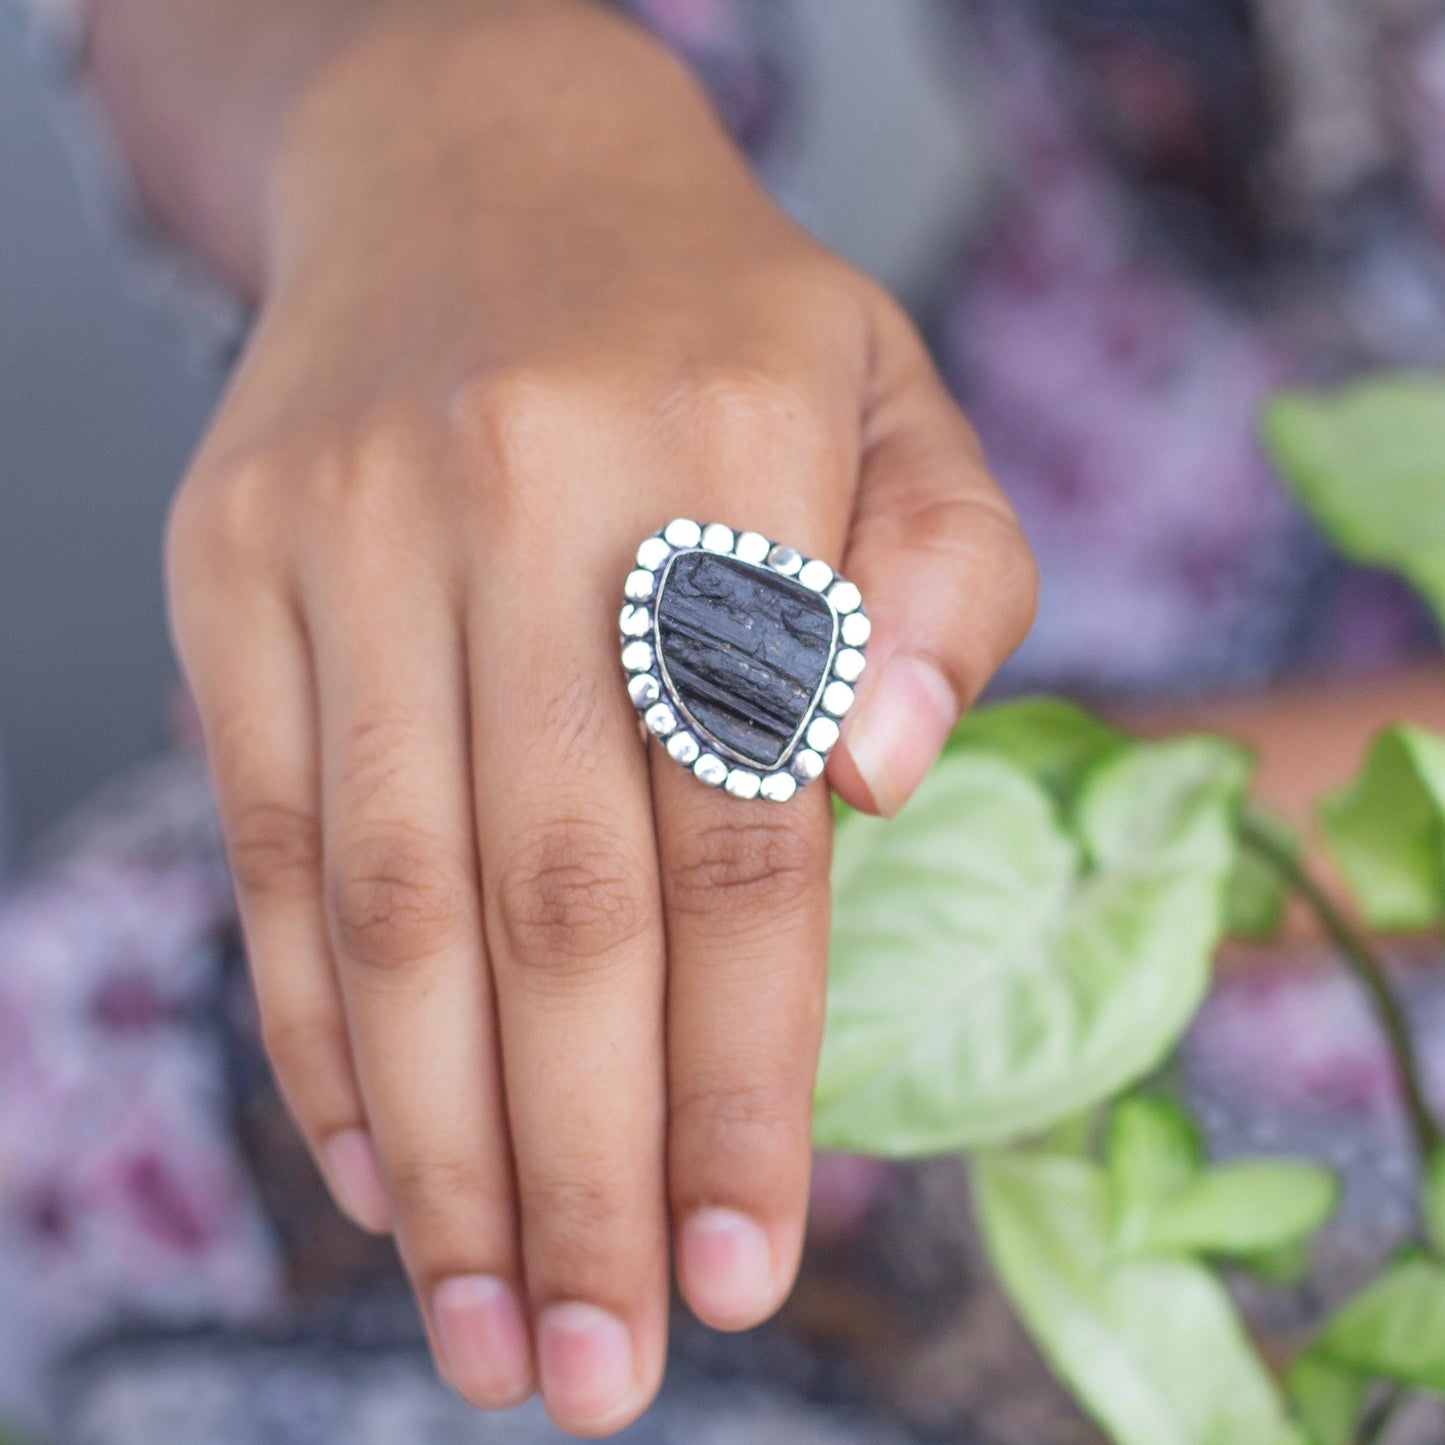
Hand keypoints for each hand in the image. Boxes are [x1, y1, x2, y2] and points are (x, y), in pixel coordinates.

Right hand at [163, 4, 1035, 1432]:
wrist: (482, 160)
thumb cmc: (722, 323)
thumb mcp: (897, 403)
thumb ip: (945, 588)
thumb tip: (876, 787)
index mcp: (731, 448)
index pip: (746, 835)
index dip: (747, 1080)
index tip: (760, 1267)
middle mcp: (525, 489)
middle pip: (556, 906)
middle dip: (584, 1170)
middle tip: (605, 1370)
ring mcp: (351, 524)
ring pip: (396, 902)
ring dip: (442, 1147)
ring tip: (488, 1325)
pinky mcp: (230, 561)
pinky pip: (270, 835)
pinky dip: (320, 1026)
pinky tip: (377, 1164)